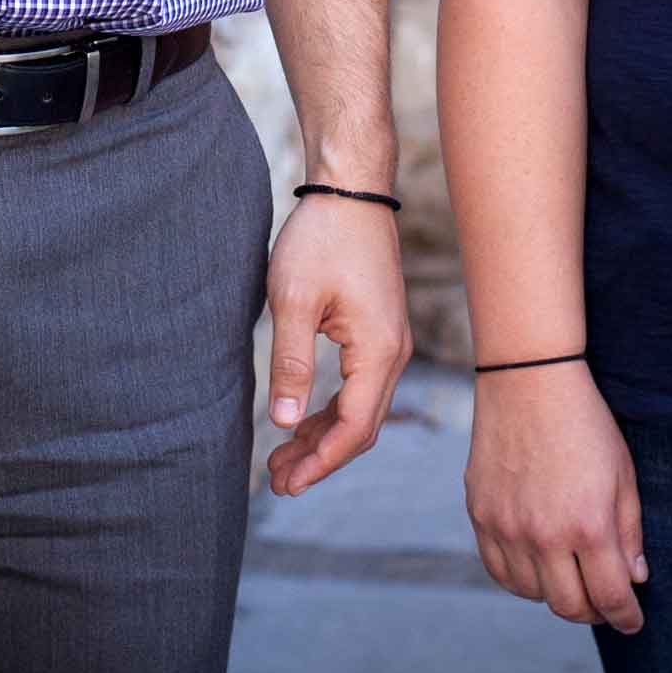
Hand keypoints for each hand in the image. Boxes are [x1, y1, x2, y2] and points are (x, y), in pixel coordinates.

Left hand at [264, 191, 408, 495]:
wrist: (350, 189)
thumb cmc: (321, 238)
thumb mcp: (293, 300)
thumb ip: (291, 363)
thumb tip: (284, 422)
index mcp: (377, 351)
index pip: (354, 428)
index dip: (321, 462)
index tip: (286, 483)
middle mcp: (393, 352)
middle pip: (362, 426)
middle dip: (322, 458)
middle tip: (278, 481)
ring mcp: (390, 342)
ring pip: (362, 409)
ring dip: (325, 437)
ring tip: (283, 459)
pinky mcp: (378, 331)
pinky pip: (360, 386)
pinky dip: (333, 410)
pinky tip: (303, 420)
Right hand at [465, 363, 645, 632]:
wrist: (529, 379)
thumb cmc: (585, 422)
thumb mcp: (623, 474)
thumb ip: (629, 532)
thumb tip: (633, 578)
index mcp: (589, 525)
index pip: (610, 597)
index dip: (626, 617)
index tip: (632, 622)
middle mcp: (545, 534)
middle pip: (570, 606)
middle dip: (594, 613)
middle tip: (604, 604)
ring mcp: (507, 527)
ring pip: (532, 593)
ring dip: (557, 594)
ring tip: (572, 578)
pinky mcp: (480, 515)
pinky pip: (499, 571)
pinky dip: (521, 579)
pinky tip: (538, 566)